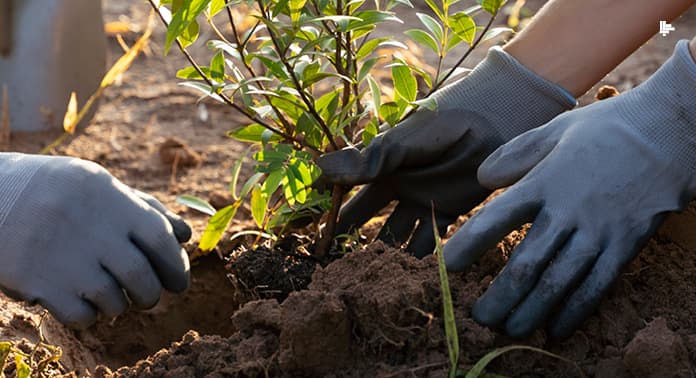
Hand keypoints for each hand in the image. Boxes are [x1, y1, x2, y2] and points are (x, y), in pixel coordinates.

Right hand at [0, 154, 190, 327]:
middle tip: (148, 296)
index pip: (161, 239)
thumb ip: (143, 207)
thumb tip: (185, 235)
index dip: (176, 265)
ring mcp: (63, 258)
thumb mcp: (99, 185)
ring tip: (110, 294)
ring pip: (114, 302)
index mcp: (110, 198)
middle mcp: (90, 228)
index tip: (179, 281)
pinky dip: (90, 316)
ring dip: (119, 305)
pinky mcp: (37, 283)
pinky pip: (82, 316)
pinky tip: (81, 300)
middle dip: (151, 294)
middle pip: (141, 278)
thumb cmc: (55, 190)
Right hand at [318, 47, 574, 256]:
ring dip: (386, 256)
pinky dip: (421, 259)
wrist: (490, 122)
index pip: (346, 194)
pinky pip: (430, 241)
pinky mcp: (447, 213)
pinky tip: (409, 279)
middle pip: (368, 221)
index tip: (311, 238)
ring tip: (370, 282)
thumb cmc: (440, 125)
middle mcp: (396, 188)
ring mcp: (420, 202)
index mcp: (379, 169)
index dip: (329, 213)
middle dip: (353, 241)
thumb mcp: (401, 141)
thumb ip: (367, 160)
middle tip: (336, 271)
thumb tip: (320, 167)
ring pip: (397, 236)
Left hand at [444, 40, 695, 338]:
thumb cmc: (606, 129)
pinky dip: (575, 310)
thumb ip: (515, 154)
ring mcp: (599, 231)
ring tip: (509, 329)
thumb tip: (481, 177)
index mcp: (544, 181)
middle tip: (478, 317)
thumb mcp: (555, 130)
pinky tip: (556, 328)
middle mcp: (568, 211)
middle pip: (527, 263)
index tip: (449, 266)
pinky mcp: (625, 244)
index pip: (497, 218)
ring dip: (531, 310)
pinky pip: (597, 285)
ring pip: (558, 281)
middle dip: (500, 295)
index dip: (470, 244)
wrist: (670, 132)